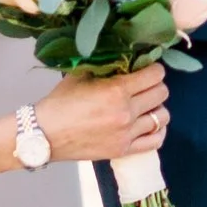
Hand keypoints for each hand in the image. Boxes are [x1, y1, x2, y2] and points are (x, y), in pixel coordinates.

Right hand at [36, 64, 170, 162]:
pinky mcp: (123, 150)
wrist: (44, 135)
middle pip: (161, 94)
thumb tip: (124, 56)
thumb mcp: (80, 75)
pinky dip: (157, 131)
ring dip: (157, 108)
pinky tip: (148, 125)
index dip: (154, 69)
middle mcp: (127, 112)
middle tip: (145, 86)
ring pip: (161, 117)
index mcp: (117, 90)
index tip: (148, 69)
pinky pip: (155, 141)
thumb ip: (105, 66)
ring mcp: (127, 133)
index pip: (155, 75)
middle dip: (156, 86)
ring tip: (146, 106)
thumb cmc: (60, 102)